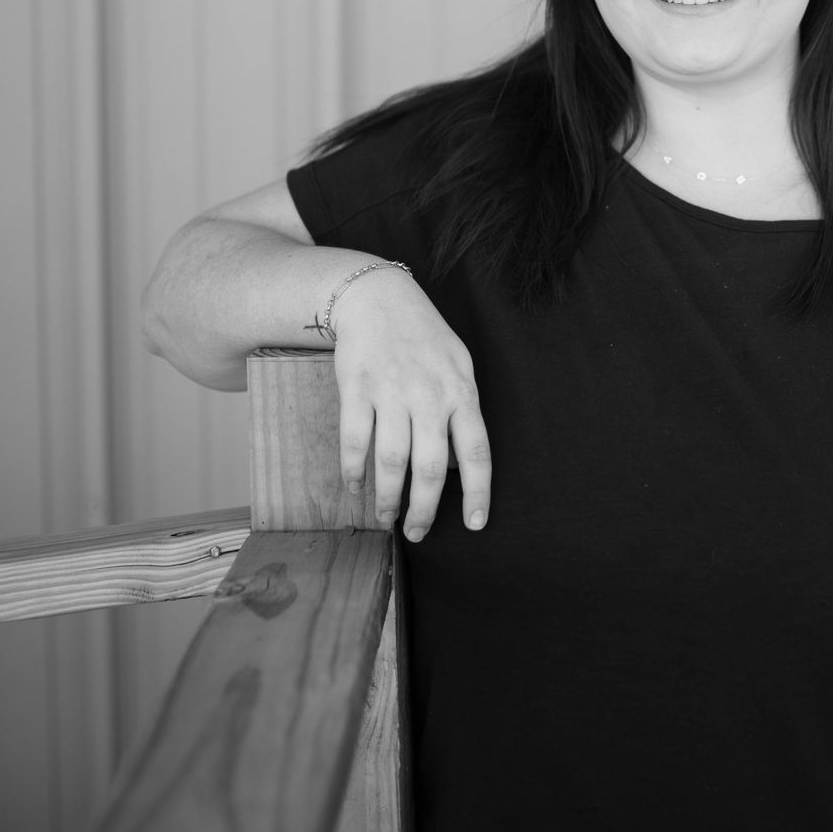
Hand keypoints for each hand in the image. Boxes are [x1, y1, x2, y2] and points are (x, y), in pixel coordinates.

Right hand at [329, 267, 490, 540]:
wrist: (378, 298)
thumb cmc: (424, 338)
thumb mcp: (459, 367)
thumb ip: (462, 412)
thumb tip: (458, 466)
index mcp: (461, 393)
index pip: (477, 452)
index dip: (478, 492)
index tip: (474, 524)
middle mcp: (429, 397)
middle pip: (430, 469)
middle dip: (424, 510)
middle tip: (417, 533)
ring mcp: (392, 393)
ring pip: (390, 462)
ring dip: (387, 499)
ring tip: (386, 518)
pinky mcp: (357, 390)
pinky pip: (355, 442)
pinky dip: (354, 471)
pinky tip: (355, 488)